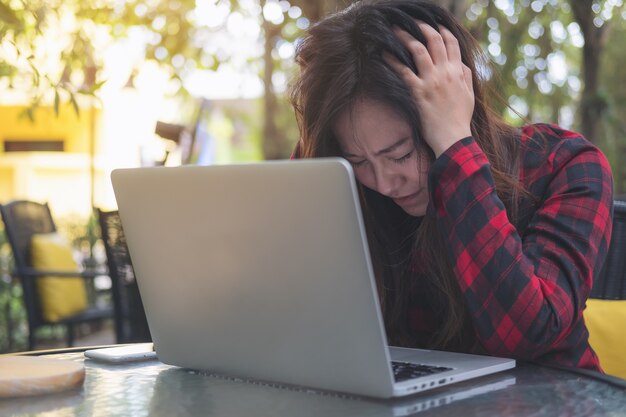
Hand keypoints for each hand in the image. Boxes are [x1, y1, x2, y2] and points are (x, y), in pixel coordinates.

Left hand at [386, 22, 473, 157]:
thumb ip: (466, 77)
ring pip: (418, 50)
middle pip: (434, 40)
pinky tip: (383, 53)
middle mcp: (445, 72)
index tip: (433, 24)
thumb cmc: (460, 119)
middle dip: (421, 27)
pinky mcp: (418, 92)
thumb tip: (461, 64)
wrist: (453, 137)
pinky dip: (392, 60)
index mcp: (458, 72)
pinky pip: (403, 71)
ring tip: (394, 30)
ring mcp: (431, 81)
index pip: (451, 43)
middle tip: (410, 22)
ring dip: (405, 37)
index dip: (441, 30)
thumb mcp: (469, 95)